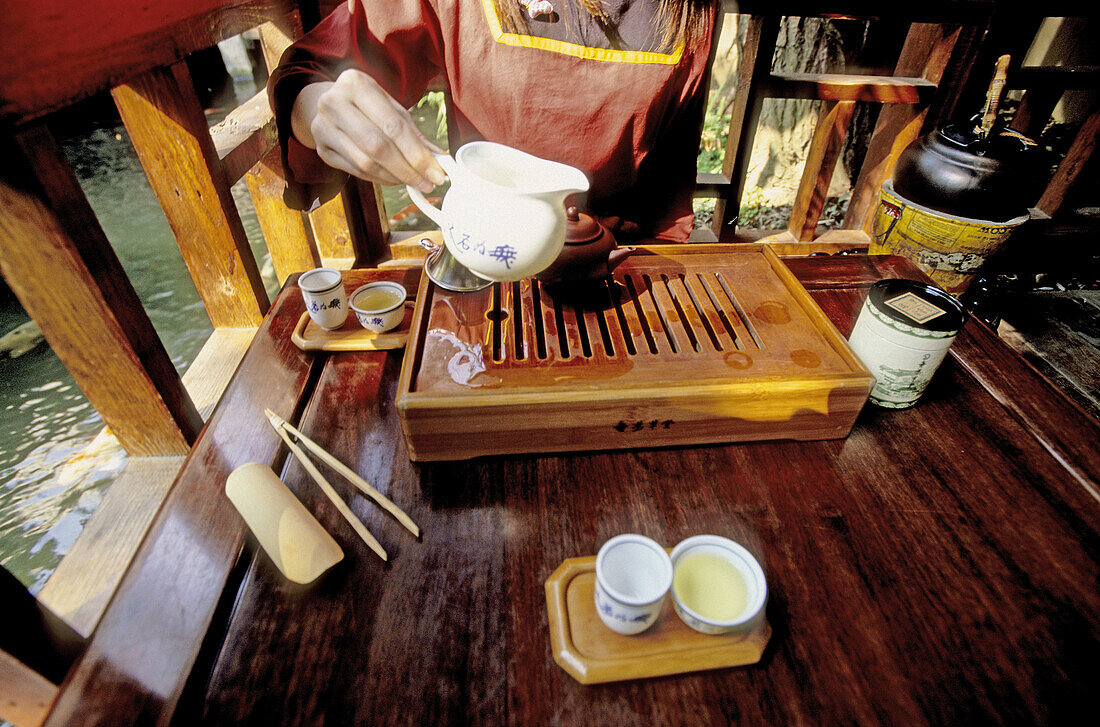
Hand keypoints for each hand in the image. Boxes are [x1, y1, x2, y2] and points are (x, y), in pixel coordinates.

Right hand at [291, 69, 446, 192]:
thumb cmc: (367, 104)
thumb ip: (414, 133)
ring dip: (395, 177)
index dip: (417, 154)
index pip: (392, 126)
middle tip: (428, 182)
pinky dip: (379, 179)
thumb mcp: (391, 107)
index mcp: (355, 84)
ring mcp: (322, 127)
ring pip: (366, 163)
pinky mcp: (321, 149)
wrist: (331, 103)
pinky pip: (356, 171)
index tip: (437, 172)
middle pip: (377, 146)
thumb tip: (439, 160)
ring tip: (414, 181)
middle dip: (408, 169)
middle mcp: (333, 103)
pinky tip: (394, 179)